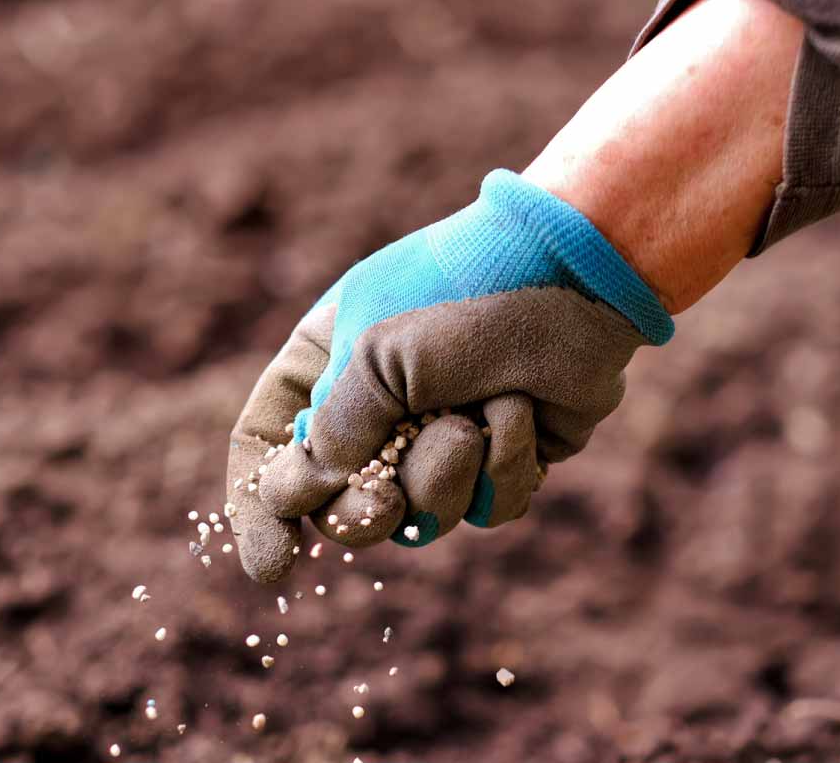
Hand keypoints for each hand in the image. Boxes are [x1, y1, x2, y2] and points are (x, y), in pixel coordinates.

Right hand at [226, 170, 672, 582]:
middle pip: (340, 506)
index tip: (275, 565)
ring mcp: (442, 437)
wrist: (578, 275)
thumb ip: (334, 429)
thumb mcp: (376, 352)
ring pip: (419, 517)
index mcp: (326, 365)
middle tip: (382, 504)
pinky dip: (504, 466)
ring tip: (470, 419)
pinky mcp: (504, 459)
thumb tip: (309, 495)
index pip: (266, 447)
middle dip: (363, 513)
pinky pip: (486, 509)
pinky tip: (522, 412)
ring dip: (444, 475)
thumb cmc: (466, 292)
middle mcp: (378, 407)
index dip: (261, 510)